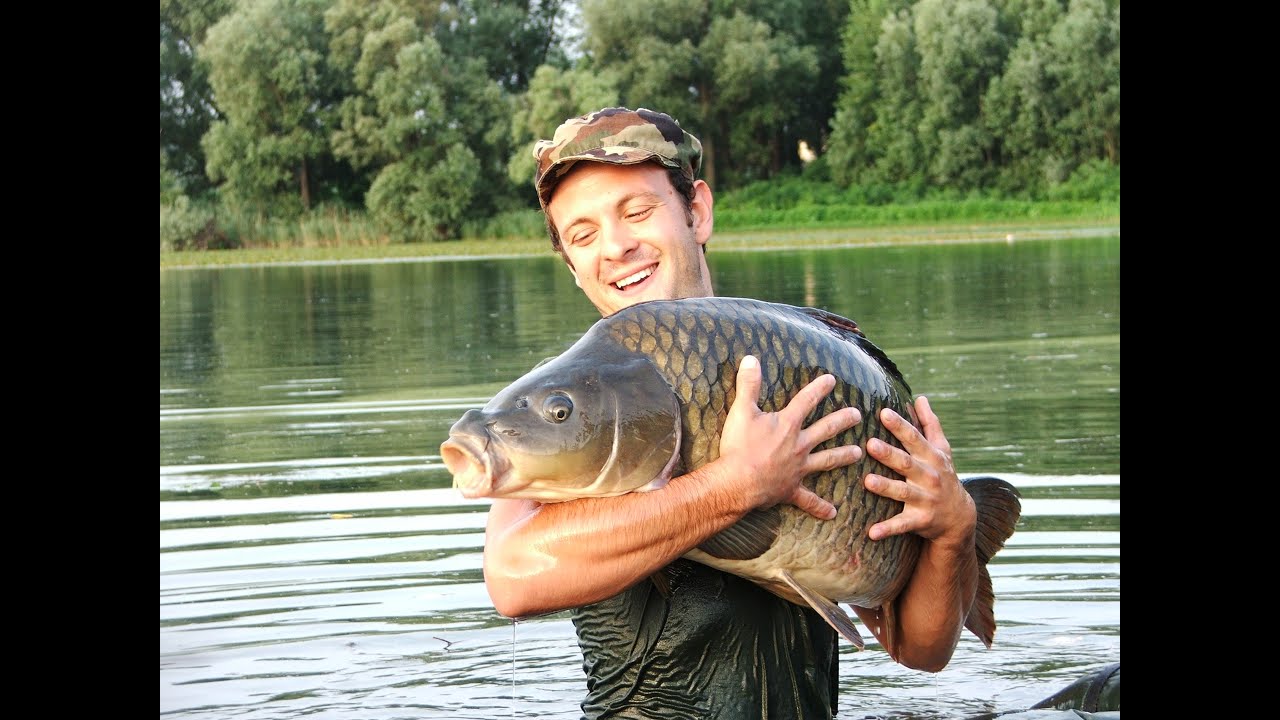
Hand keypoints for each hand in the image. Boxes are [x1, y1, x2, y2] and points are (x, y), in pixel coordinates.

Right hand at [718, 355, 861, 519]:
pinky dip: (820, 507)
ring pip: (826, 461)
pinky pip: (808, 500)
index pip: (807, 401)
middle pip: (826, 430)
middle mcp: (799, 445)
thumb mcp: (741, 411)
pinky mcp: (791, 490)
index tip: (832, 380)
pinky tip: (832, 512)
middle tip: (858, 415)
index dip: (819, 389)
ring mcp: (798, 469)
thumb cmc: (739, 446)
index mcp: (787, 425)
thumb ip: (748, 385)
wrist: (737, 482)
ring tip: (858, 453)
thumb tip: (751, 358)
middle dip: (843, 420)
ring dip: (843, 456)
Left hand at [863, 396, 975, 546]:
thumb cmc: (944, 475)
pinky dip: (887, 529)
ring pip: (903, 493)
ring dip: (886, 488)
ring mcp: (925, 500)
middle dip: (889, 454)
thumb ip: (930, 424)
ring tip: (867, 481)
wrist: (959, 517)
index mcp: (931, 457)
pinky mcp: (920, 521)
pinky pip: (902, 525)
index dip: (900, 426)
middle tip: (870, 444)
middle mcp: (929, 477)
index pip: (914, 439)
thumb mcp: (941, 450)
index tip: (883, 413)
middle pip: (907, 464)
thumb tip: (920, 397)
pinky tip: (871, 532)